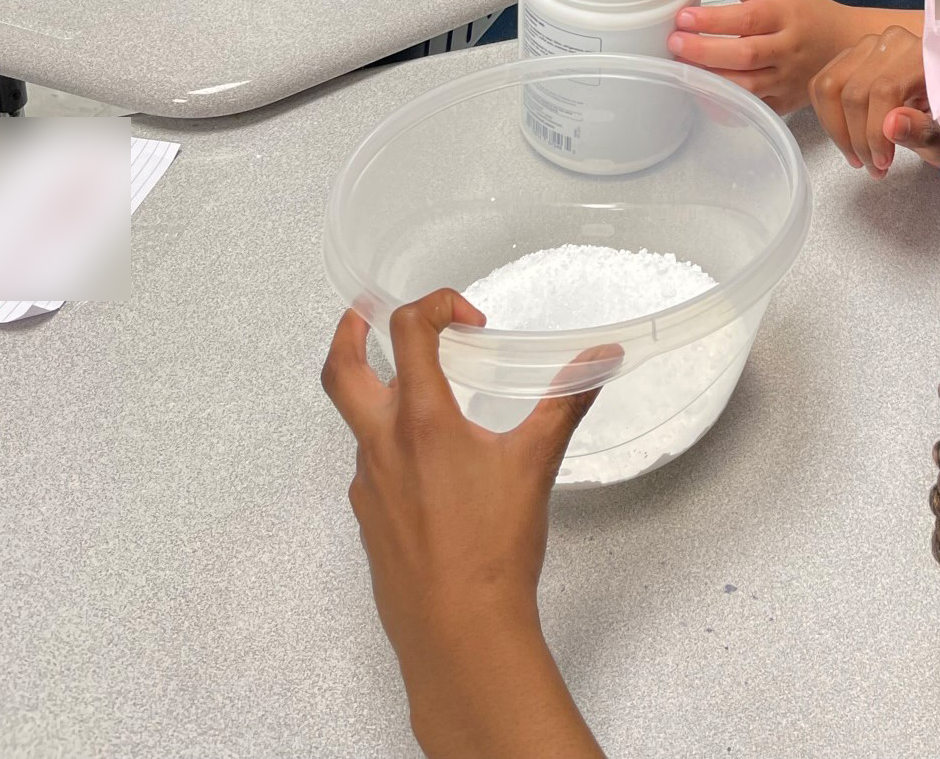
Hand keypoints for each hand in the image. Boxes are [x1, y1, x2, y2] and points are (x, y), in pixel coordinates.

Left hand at [322, 290, 610, 758]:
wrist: (460, 634)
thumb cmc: (492, 553)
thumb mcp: (536, 463)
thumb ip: (567, 402)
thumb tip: (599, 360)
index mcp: (420, 421)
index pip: (407, 331)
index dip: (434, 306)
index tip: (466, 317)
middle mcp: (382, 445)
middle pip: (340, 368)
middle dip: (349, 331)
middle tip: (366, 313)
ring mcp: (368, 484)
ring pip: (358, 420)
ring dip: (381, 394)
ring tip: (424, 393)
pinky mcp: (369, 519)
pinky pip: (372, 466)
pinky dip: (392, 446)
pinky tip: (432, 465)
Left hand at [668, 0, 854, 112]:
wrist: (847, 42)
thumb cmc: (807, 13)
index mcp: (784, 14)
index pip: (746, 19)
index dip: (712, 21)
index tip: (683, 17)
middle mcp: (788, 48)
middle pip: (745, 55)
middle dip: (705, 51)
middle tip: (674, 42)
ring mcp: (788, 78)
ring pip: (748, 86)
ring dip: (712, 79)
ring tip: (682, 67)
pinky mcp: (786, 101)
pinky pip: (754, 106)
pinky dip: (728, 103)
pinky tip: (704, 92)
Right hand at [810, 27, 939, 177]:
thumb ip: (923, 131)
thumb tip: (891, 125)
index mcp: (924, 54)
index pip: (884, 89)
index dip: (875, 132)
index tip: (883, 163)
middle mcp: (894, 42)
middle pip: (853, 90)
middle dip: (857, 138)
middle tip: (873, 166)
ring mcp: (869, 46)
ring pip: (830, 86)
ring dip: (838, 129)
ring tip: (858, 157)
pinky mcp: (852, 56)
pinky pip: (823, 84)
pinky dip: (828, 117)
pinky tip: (847, 139)